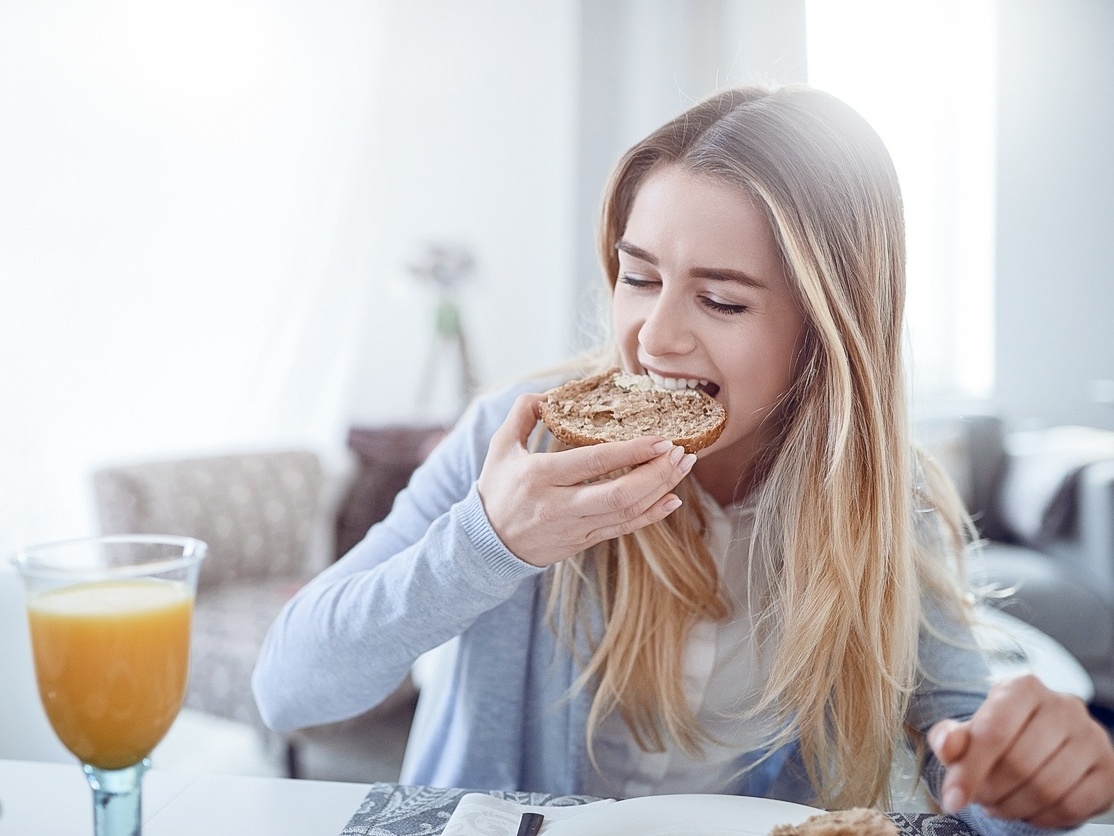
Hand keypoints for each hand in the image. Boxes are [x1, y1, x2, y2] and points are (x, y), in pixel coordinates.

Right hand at [476, 393, 695, 566]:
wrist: (487, 543)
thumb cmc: (497, 489)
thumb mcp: (500, 447)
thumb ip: (523, 413)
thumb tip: (550, 393)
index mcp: (539, 476)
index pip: (593, 463)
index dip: (631, 451)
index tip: (660, 438)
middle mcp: (558, 506)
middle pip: (618, 494)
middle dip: (656, 473)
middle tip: (681, 453)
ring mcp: (573, 528)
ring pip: (626, 513)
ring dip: (660, 490)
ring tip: (682, 468)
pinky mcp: (582, 542)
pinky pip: (623, 530)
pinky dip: (651, 515)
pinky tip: (671, 499)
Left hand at [928, 674, 1113, 827]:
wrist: (1044, 741)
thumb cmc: (1000, 734)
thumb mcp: (969, 730)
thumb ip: (951, 738)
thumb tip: (947, 746)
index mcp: (1023, 687)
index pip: (993, 732)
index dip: (969, 771)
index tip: (952, 799)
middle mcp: (1063, 706)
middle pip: (1020, 763)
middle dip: (991, 790)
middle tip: (979, 798)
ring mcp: (1091, 737)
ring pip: (1047, 788)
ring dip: (1014, 807)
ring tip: (998, 805)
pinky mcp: (1108, 769)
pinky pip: (1073, 806)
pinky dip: (1043, 817)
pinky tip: (1027, 810)